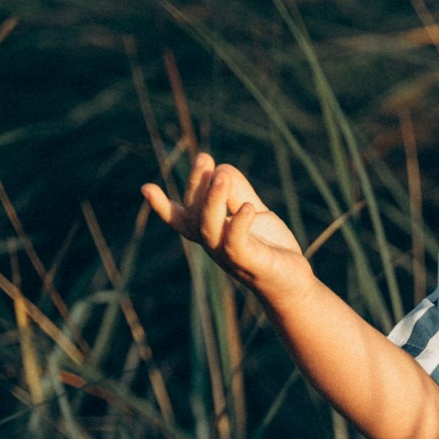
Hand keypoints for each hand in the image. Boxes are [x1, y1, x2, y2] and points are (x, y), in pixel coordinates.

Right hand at [141, 152, 309, 304]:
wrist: (293, 281)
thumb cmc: (268, 245)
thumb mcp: (250, 210)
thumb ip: (236, 190)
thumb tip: (220, 169)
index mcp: (208, 230)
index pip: (180, 217)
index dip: (161, 206)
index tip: (145, 188)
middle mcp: (212, 243)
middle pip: (194, 212)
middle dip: (197, 183)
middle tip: (204, 157)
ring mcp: (227, 254)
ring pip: (209, 227)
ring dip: (213, 200)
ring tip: (222, 176)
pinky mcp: (248, 262)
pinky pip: (236, 243)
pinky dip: (239, 224)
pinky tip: (248, 207)